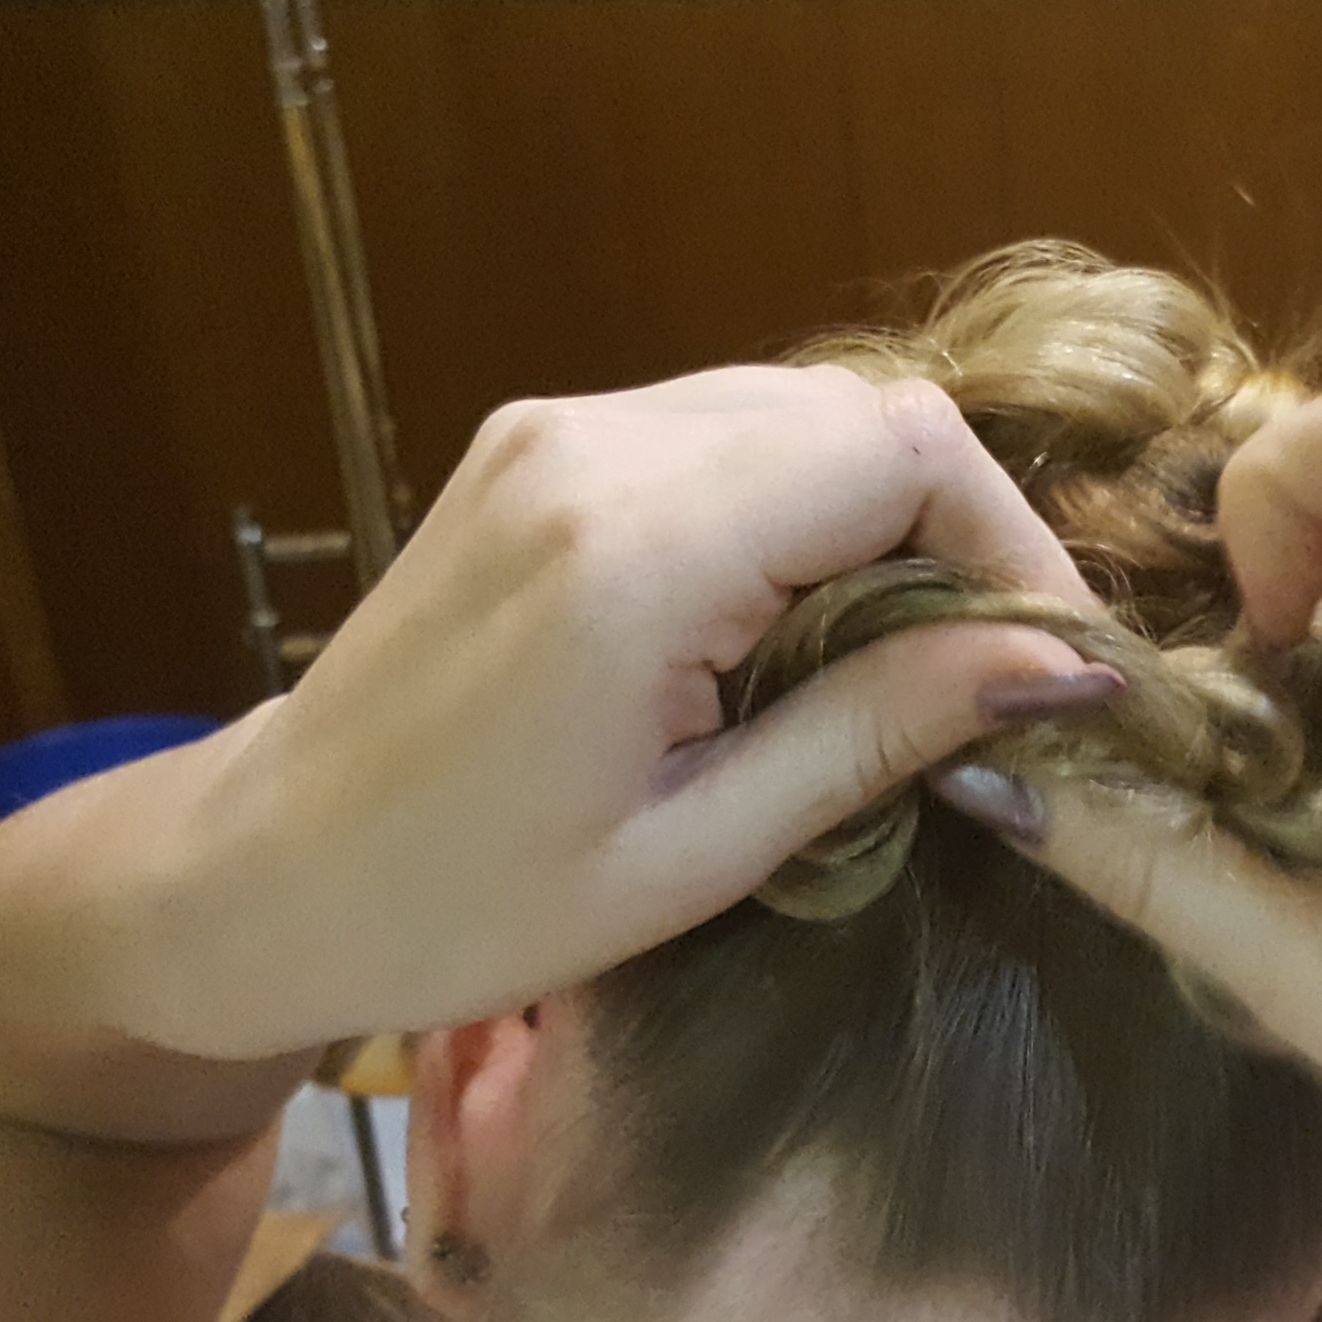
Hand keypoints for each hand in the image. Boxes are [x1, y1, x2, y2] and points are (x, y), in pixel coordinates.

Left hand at [91, 365, 1108, 1061]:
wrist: (256, 874)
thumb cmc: (461, 910)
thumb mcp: (697, 852)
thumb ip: (882, 732)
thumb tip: (1065, 670)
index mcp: (636, 549)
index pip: (904, 452)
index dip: (1013, 546)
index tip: (1051, 670)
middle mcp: (596, 446)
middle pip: (864, 414)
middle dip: (959, 535)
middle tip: (993, 680)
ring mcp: (555, 429)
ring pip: (798, 411)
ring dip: (880, 520)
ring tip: (899, 667)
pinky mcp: (533, 444)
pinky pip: (719, 431)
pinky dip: (794, 508)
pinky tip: (792, 628)